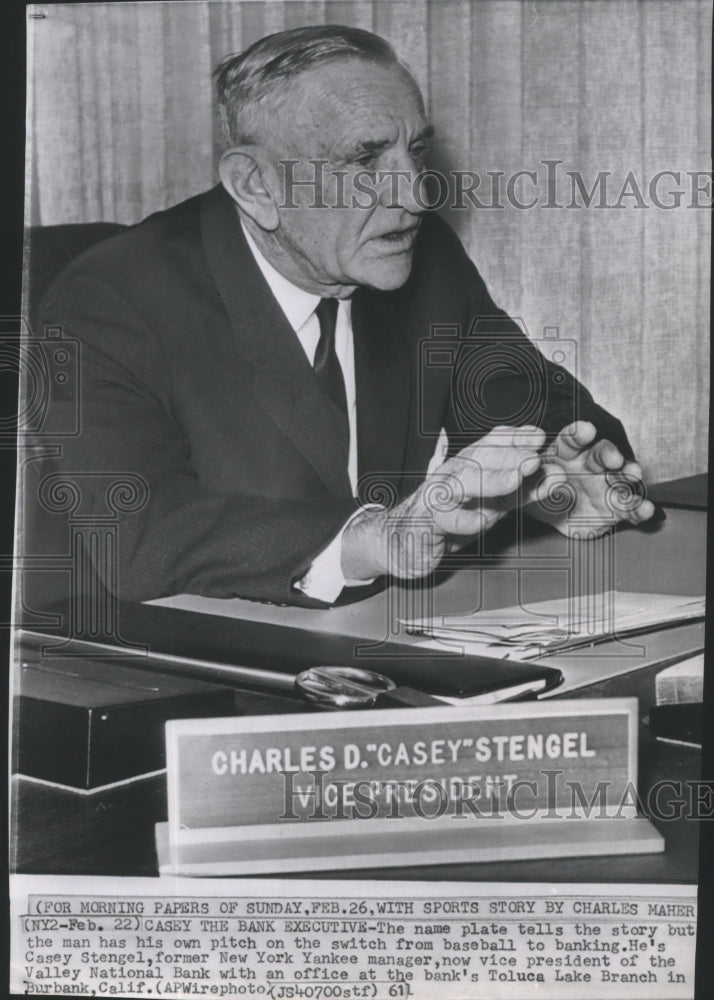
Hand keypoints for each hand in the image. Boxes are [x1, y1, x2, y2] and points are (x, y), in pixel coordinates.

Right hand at [342, 425, 544, 579]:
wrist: (401, 541)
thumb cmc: (449, 518)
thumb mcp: (492, 504)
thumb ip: (522, 491)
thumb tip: (558, 475)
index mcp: (468, 466)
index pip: (491, 443)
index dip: (515, 437)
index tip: (540, 435)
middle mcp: (452, 475)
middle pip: (480, 458)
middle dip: (509, 455)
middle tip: (536, 456)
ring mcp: (437, 497)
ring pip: (464, 482)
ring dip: (492, 479)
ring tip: (518, 478)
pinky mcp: (426, 522)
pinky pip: (445, 518)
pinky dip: (465, 520)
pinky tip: (484, 522)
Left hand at [525, 421, 654, 536]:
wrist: (550, 515)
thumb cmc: (537, 491)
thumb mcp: (525, 484)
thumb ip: (530, 480)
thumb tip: (534, 472)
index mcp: (565, 453)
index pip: (570, 440)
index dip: (578, 435)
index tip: (586, 430)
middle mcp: (590, 465)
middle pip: (601, 454)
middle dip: (608, 454)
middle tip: (612, 459)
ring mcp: (605, 485)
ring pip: (620, 478)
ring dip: (628, 475)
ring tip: (633, 475)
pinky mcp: (616, 508)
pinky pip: (630, 508)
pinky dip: (639, 509)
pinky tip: (645, 509)